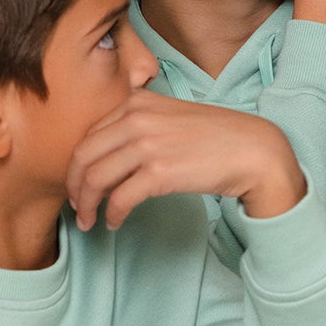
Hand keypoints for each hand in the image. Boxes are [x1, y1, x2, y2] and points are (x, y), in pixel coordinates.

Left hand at [67, 96, 304, 231]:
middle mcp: (136, 119)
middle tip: (76, 207)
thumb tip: (110, 157)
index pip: (89, 136)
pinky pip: (119, 199)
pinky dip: (112, 215)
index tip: (78, 184)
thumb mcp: (170, 116)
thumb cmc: (214, 137)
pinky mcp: (159, 172)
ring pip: (94, 179)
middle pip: (83, 157)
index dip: (76, 165)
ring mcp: (146, 144)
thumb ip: (139, 125)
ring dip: (86, 205)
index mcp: (136, 103)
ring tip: (89, 221)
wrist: (252, 150)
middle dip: (73, 187)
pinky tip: (114, 223)